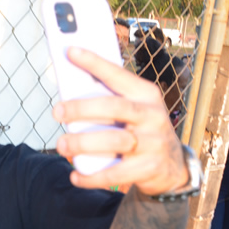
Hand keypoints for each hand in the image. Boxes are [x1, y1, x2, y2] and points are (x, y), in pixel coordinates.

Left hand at [53, 47, 188, 195]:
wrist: (171, 165)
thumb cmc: (138, 129)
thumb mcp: (132, 109)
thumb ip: (107, 100)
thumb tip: (67, 94)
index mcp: (146, 94)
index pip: (118, 74)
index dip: (95, 62)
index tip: (70, 51)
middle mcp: (152, 115)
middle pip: (115, 107)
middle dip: (83, 108)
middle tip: (57, 111)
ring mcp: (153, 142)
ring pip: (115, 141)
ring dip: (84, 143)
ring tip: (62, 144)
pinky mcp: (149, 168)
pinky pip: (116, 174)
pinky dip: (92, 177)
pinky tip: (75, 176)